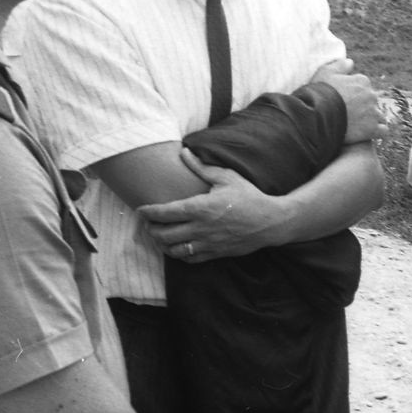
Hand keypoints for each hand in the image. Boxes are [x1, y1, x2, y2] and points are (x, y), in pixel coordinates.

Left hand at [138, 149, 286, 260]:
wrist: (270, 222)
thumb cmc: (249, 196)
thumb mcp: (227, 177)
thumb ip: (202, 167)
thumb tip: (183, 153)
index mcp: (201, 208)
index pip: (164, 213)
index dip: (148, 212)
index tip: (141, 209)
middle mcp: (201, 228)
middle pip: (163, 235)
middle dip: (151, 229)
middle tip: (149, 223)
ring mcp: (207, 244)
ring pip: (173, 250)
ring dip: (162, 244)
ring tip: (159, 236)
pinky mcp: (215, 253)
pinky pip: (189, 259)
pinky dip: (178, 254)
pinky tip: (177, 246)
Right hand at [310, 60, 387, 143]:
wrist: (318, 117)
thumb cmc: (319, 93)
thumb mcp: (325, 73)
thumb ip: (339, 65)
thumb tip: (351, 62)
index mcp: (362, 81)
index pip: (363, 86)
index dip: (352, 94)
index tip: (343, 100)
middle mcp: (371, 95)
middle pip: (371, 100)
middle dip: (362, 106)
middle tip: (348, 113)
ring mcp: (373, 113)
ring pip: (378, 114)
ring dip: (371, 118)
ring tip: (357, 124)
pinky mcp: (372, 129)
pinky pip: (383, 130)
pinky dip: (377, 131)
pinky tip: (367, 132)